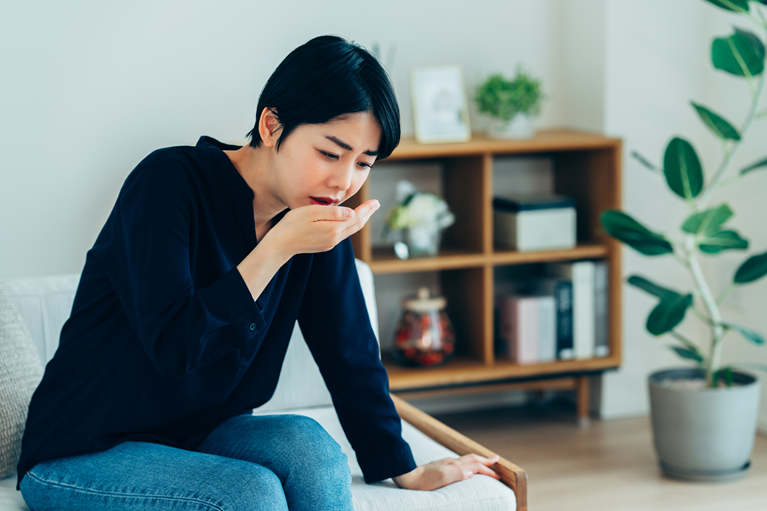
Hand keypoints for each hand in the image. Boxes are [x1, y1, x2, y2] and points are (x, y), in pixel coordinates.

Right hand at [265, 199, 379, 258]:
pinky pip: (342, 234)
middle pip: (356, 225)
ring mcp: (330, 243)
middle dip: (367, 214)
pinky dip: (350, 225)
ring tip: (367, 211)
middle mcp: (334, 238)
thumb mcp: (310, 212)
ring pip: (350, 230)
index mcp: (333, 229)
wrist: (280, 245)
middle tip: (376, 204)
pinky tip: (350, 219)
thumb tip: (351, 213)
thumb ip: (332, 212)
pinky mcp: (325, 245)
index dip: (367, 209)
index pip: (356, 217)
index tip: (375, 201)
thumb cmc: (292, 225)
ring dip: (360, 220)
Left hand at [392, 454, 500, 490]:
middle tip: (496, 460)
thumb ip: (457, 474)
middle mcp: (451, 462)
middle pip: (472, 458)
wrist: (409, 477)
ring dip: (477, 459)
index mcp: (454, 466)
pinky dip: (468, 462)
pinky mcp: (441, 465)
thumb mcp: (441, 479)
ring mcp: (446, 463)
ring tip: (484, 461)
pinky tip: (465, 465)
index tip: (498, 476)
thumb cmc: (424, 482)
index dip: (488, 470)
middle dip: (485, 460)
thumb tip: (472, 473)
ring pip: (466, 459)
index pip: (476, 466)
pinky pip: (459, 461)